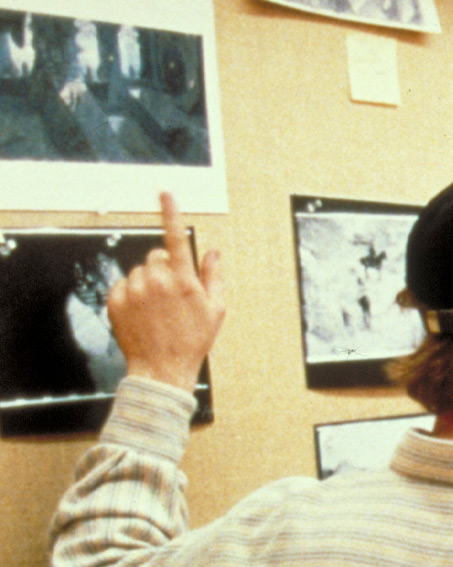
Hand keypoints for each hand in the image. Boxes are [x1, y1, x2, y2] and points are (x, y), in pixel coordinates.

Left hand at [107, 192, 225, 390]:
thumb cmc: (193, 340)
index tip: (165, 193)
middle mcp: (157, 281)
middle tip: (172, 294)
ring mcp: (134, 291)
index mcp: (183, 281)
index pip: (176, 239)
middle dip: (163, 268)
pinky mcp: (117, 301)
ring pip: (138, 271)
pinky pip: (123, 284)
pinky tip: (142, 312)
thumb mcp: (215, 310)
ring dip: (147, 282)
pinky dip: (131, 293)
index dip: (171, 213)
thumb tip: (213, 252)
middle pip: (155, 257)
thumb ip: (214, 276)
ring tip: (156, 308)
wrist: (162, 368)